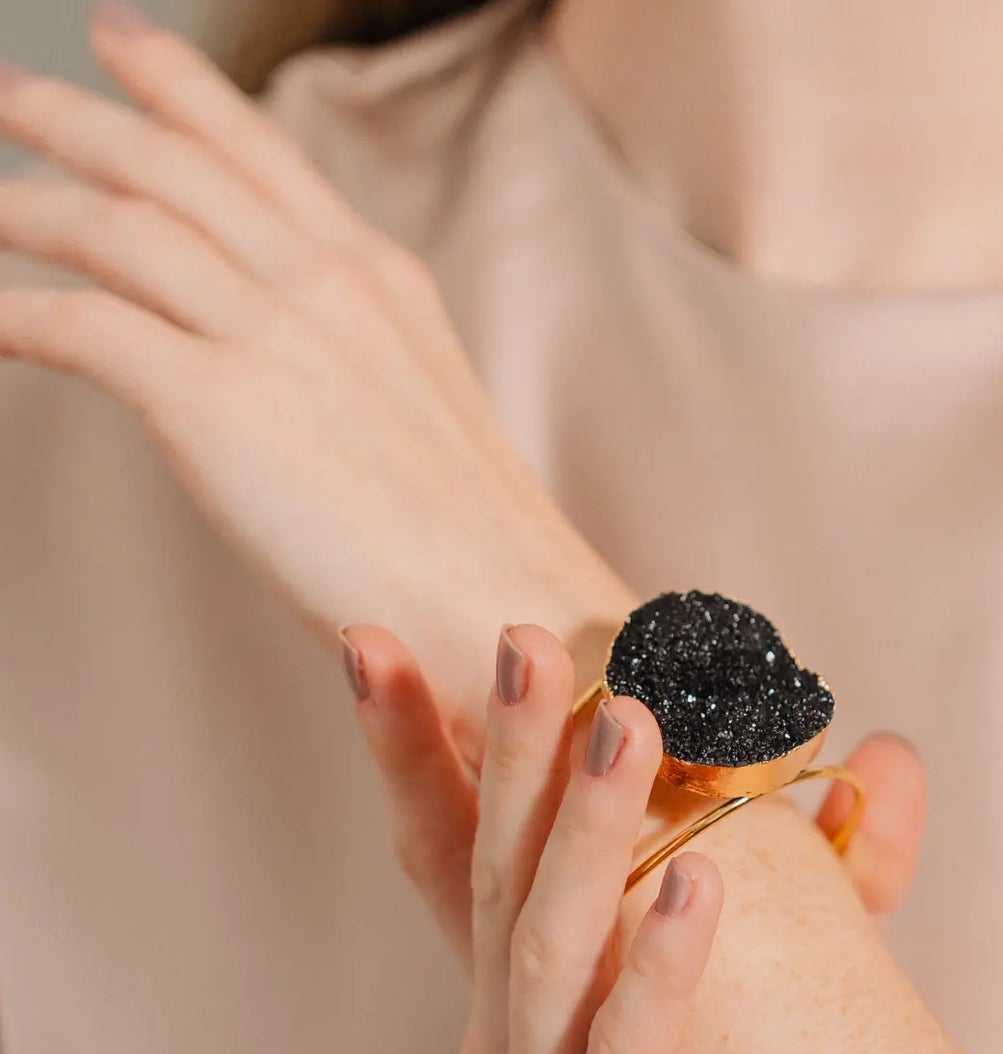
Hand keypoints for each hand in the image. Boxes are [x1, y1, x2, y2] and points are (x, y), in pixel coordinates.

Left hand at [0, 5, 626, 719]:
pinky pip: (82, 325)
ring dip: (29, 207)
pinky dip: (15, 315)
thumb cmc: (474, 542)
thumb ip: (354, 364)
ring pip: (116, 227)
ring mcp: (273, 334)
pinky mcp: (217, 403)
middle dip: (80, 119)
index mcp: (379, 280)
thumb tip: (293, 375)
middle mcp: (325, 281)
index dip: (183, 88)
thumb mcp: (423, 411)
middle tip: (14, 96)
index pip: (261, 153)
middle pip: (175, 164)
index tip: (126, 45)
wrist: (507, 603)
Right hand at [340, 622, 927, 1053]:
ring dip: (588, 833)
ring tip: (626, 721)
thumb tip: (884, 754)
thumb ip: (823, 882)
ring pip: (555, 951)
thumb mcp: (753, 1007)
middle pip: (502, 874)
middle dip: (511, 752)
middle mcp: (507, 1045)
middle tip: (522, 637)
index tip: (377, 644)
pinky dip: (661, 975)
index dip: (413, 753)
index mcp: (523, 1001)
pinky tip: (700, 891)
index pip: (455, 855)